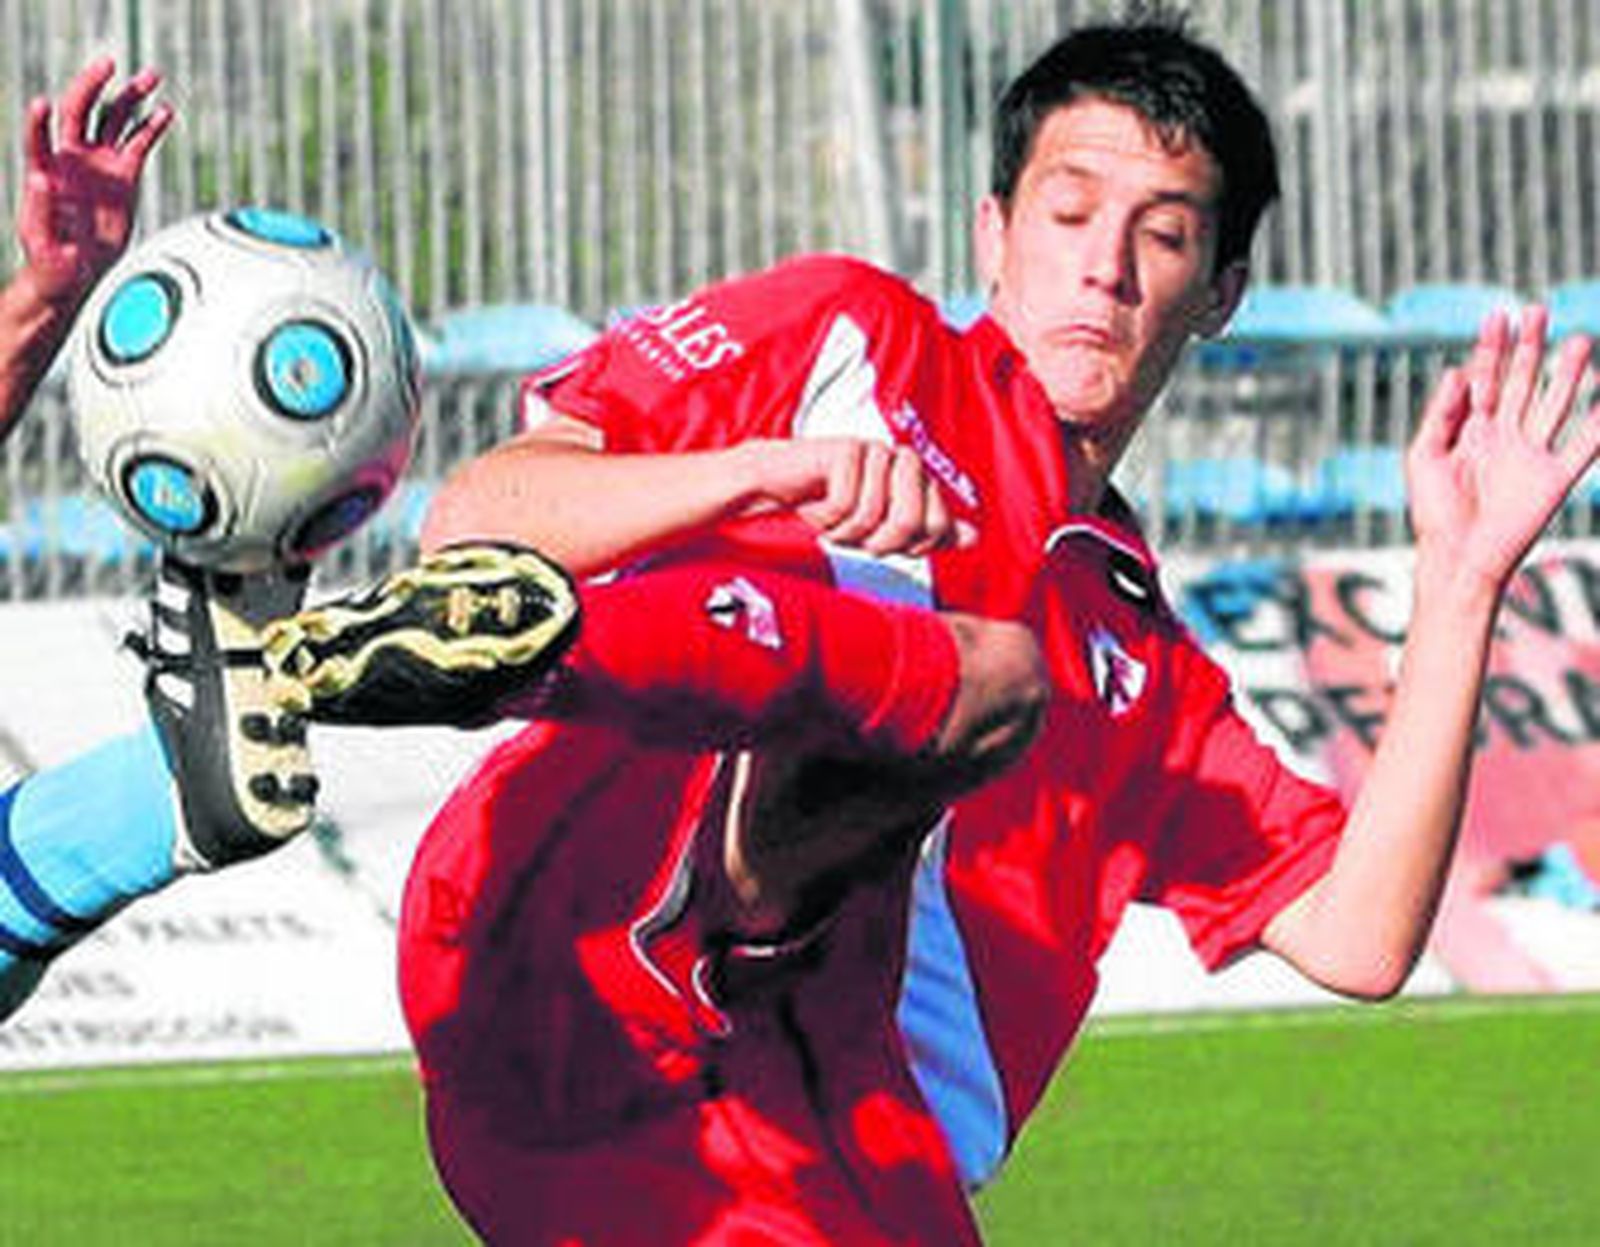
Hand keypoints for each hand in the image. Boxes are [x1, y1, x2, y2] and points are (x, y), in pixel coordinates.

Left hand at [15, 57, 173, 306]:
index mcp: (47, 171)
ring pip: (113, 120)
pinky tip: (165, 113)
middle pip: (79, 110)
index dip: (39, 121)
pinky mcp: (123, 178)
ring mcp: (99, 165)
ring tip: (150, 77)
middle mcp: (72, 159)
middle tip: (108, 65)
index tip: (43, 104)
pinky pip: (138, 144)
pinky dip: (151, 127)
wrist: (75, 273)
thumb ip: (39, 210)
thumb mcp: (41, 242)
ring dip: (129, 97)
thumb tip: (39, 177)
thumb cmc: (50, 262)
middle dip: (92, 85)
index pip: (40, 137)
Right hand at [742, 436, 974, 556]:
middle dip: (876, 541)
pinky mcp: (846, 448)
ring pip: (873, 515)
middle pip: (910, 522)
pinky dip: (825, 517)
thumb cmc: (832, 507)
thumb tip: (974, 539)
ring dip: (844, 531)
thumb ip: (928, 531)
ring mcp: (877, 451)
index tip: (878, 539)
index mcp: (919, 478)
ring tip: (830, 519)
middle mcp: (903, 460)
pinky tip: (814, 505)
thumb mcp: (883, 528)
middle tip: (852, 534)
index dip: (906, 547)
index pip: (937, 527)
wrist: (778, 486)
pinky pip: (844, 503)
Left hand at [1407, 306, 1599, 589]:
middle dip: (1529, 348)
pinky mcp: (1554, 478)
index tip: (1499, 315)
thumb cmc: (1433, 512)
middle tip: (1538, 310)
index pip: (1485, 379)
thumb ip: (1441, 413)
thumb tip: (1456, 370)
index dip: (1491, 348)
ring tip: (1579, 340)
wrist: (1457, 557)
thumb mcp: (1423, 456)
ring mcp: (1531, 454)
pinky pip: (1584, 446)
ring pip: (1555, 404)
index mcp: (1471, 430)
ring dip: (1567, 374)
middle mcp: (1504, 436)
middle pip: (1522, 382)